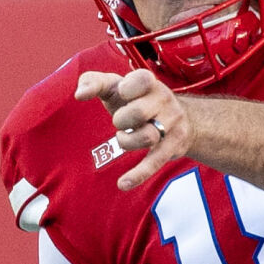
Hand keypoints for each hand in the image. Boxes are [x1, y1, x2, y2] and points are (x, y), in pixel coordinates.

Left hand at [76, 69, 193, 192]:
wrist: (184, 119)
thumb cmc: (137, 100)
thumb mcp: (116, 86)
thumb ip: (94, 82)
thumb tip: (79, 94)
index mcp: (149, 82)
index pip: (140, 80)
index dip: (126, 89)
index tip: (121, 93)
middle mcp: (164, 100)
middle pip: (139, 112)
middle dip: (122, 120)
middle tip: (120, 121)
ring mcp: (172, 124)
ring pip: (147, 137)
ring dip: (127, 142)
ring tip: (123, 139)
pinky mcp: (173, 147)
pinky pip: (154, 163)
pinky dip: (138, 174)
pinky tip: (123, 184)